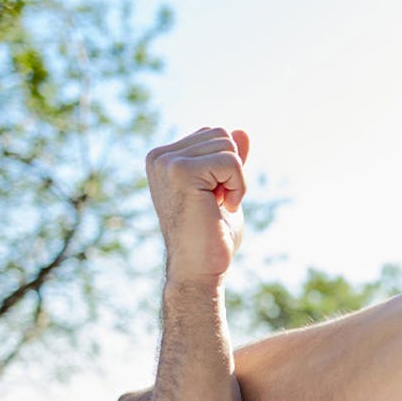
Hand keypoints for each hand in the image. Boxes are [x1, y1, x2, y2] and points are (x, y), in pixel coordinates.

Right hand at [145, 127, 250, 281]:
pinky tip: (223, 207)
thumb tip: (242, 132)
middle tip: (217, 202)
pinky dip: (238, 186)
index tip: (214, 196)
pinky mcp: (180, 171)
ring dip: (236, 180)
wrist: (199, 269)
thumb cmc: (212, 234)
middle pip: (222, 135)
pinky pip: (231, 161)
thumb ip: (229, 160)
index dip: (228, 166)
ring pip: (228, 146)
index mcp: (164, 158)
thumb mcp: (225, 188)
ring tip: (218, 205)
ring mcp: (166, 162)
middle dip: (233, 170)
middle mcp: (159, 156)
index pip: (215, 135)